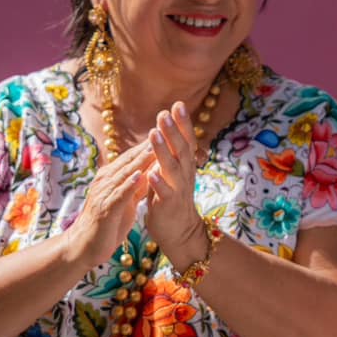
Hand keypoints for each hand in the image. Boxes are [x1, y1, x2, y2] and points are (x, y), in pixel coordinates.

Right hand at [68, 141, 156, 268]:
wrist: (86, 247)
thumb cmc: (108, 223)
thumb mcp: (126, 201)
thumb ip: (136, 186)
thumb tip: (151, 171)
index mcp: (112, 178)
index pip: (133, 157)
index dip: (150, 144)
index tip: (167, 131)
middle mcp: (105, 181)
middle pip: (129, 160)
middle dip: (147, 145)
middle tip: (163, 129)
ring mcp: (104, 194)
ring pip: (124, 173)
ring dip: (139, 160)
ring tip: (155, 146)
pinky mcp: (104, 209)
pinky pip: (118, 194)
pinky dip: (129, 184)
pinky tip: (140, 175)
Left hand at [145, 103, 207, 268]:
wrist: (180, 232)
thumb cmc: (171, 199)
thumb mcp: (173, 173)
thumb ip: (170, 154)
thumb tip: (166, 129)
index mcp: (184, 166)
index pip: (186, 140)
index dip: (183, 123)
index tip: (177, 104)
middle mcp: (185, 175)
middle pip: (182, 150)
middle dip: (173, 131)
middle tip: (165, 113)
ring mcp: (179, 190)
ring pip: (172, 168)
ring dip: (163, 151)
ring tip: (154, 134)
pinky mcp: (169, 206)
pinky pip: (165, 193)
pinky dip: (158, 183)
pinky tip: (151, 174)